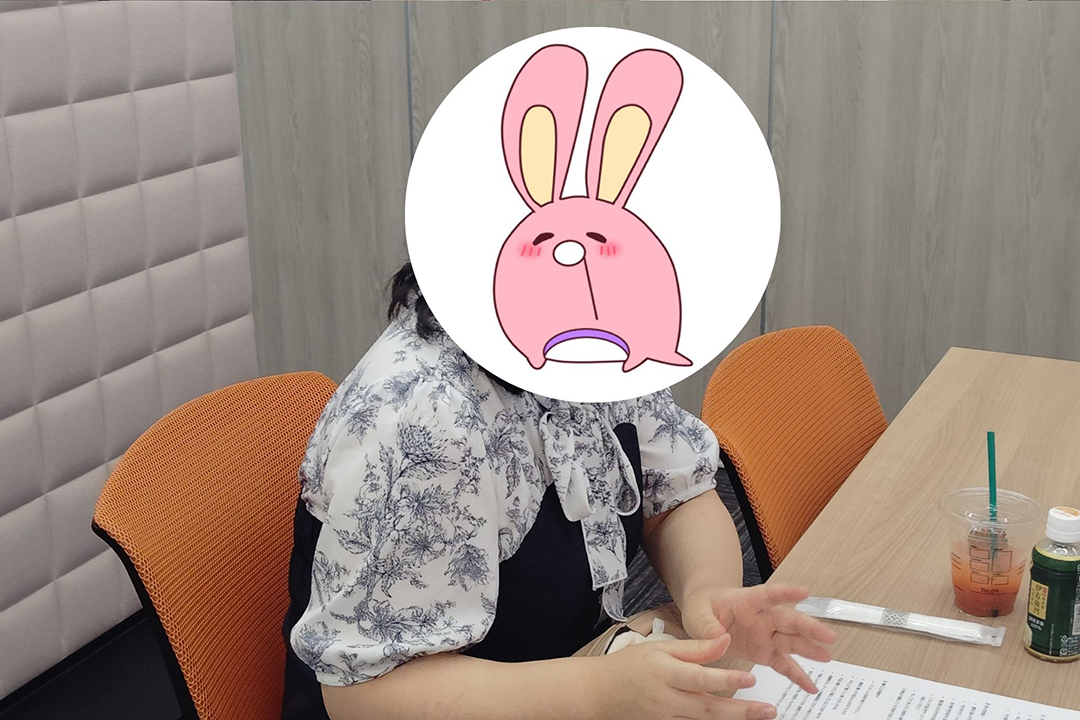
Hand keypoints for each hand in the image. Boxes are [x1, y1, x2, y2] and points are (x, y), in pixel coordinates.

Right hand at [590, 634, 777, 719]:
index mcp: (664, 673)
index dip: (725, 679)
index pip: (699, 678)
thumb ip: (694, 648)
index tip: (750, 678)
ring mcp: (666, 718)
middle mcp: (667, 700)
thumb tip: (724, 640)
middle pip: (708, 708)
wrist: (599, 694)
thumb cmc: (629, 666)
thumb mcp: (659, 649)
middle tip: (768, 710)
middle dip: (741, 711)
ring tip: (759, 717)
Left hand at [679, 585, 835, 692]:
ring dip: (810, 649)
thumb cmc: (704, 607)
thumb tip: (718, 637)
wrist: (706, 612)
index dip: (786, 593)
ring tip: (827, 657)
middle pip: (788, 620)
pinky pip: (784, 664)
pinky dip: (797, 676)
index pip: (768, 595)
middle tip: (827, 635)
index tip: (804, 592)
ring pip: (792, 641)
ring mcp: (766, 635)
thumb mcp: (697, 613)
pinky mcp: (765, 652)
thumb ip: (706, 625)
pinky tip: (811, 686)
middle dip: (808, 627)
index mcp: (746, 602)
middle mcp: (761, 618)